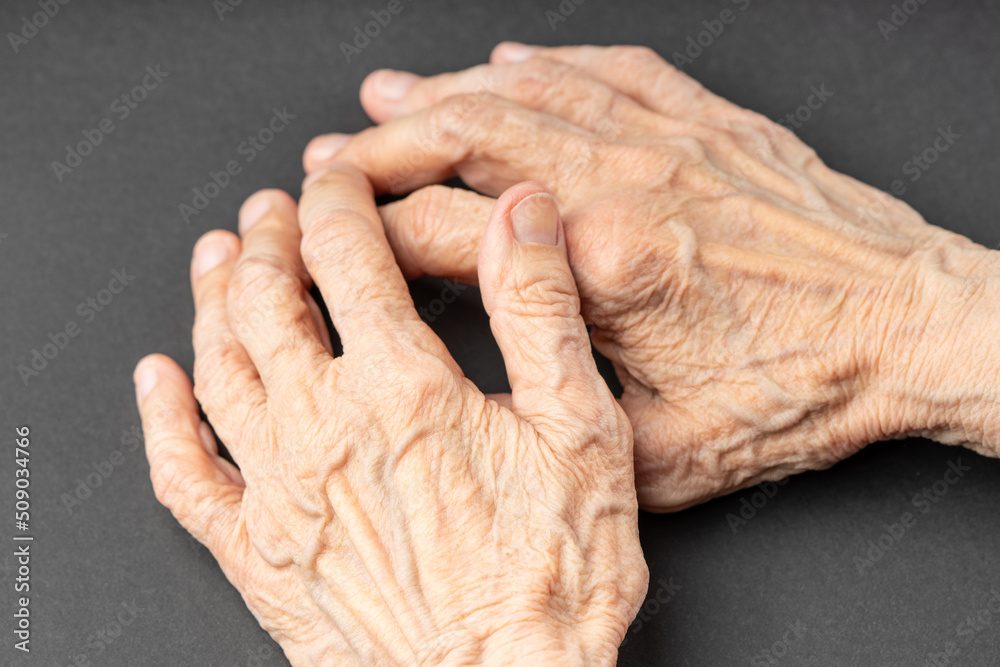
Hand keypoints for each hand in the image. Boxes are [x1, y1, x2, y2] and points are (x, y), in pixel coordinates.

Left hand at [134, 166, 646, 664]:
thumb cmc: (548, 580)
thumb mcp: (579, 431)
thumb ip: (540, 312)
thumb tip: (521, 216)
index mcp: (403, 387)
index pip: (344, 253)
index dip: (336, 198)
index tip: (335, 178)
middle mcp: (325, 426)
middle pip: (264, 297)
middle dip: (264, 236)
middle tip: (270, 209)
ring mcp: (279, 490)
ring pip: (217, 364)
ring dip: (209, 298)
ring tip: (213, 258)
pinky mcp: (258, 552)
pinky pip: (181, 473)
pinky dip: (160, 415)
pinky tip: (157, 380)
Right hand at [303, 43, 999, 510]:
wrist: (915, 327)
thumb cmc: (808, 388)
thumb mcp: (674, 453)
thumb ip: (572, 424)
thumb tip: (502, 412)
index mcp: (607, 270)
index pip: (449, 231)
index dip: (372, 234)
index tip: (335, 241)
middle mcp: (627, 187)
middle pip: (469, 139)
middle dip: (382, 145)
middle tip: (330, 155)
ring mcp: (669, 144)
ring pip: (526, 92)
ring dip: (444, 90)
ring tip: (385, 95)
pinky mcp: (709, 124)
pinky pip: (610, 68)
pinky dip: (546, 60)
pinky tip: (509, 59)